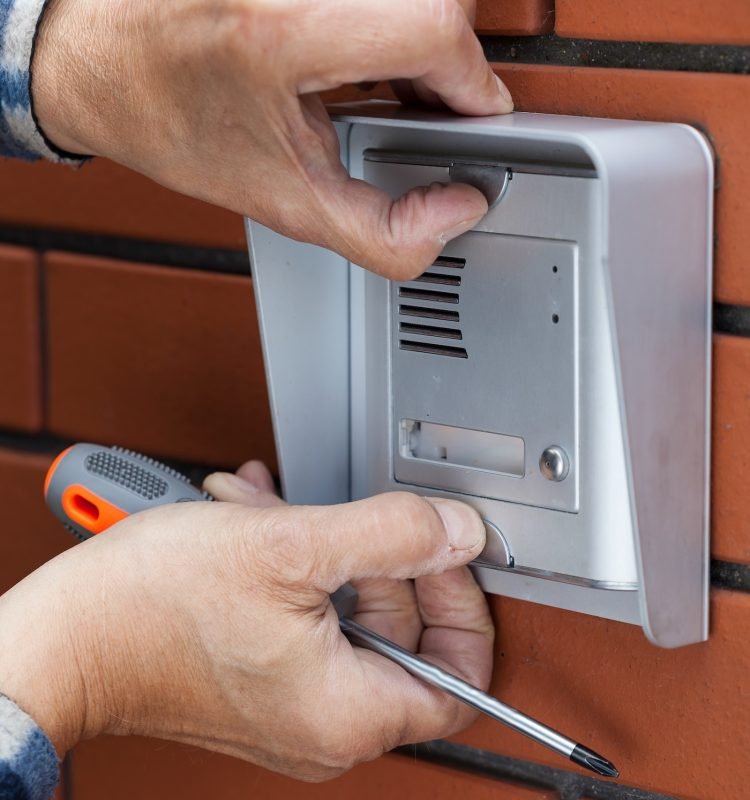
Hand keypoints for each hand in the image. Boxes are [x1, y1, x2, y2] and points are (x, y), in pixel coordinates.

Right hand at [0, 461, 491, 780]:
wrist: (63, 635)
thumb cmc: (154, 607)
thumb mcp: (291, 546)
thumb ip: (393, 535)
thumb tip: (460, 531)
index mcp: (349, 711)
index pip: (462, 673)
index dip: (461, 603)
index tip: (439, 551)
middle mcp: (325, 722)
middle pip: (405, 635)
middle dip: (381, 559)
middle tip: (352, 520)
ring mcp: (290, 701)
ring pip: (348, 614)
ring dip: (327, 548)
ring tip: (281, 509)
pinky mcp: (260, 676)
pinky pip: (304, 616)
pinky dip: (293, 565)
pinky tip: (258, 519)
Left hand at [31, 0, 512, 278]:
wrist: (103, 60)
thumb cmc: (170, 121)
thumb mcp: (283, 202)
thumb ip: (381, 230)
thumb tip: (455, 210)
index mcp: (284, 27)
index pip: (433, 27)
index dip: (473, 84)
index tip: (474, 124)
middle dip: (449, 67)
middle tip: (428, 117)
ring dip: (422, 41)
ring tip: (394, 93)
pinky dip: (390, 21)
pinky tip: (367, 63)